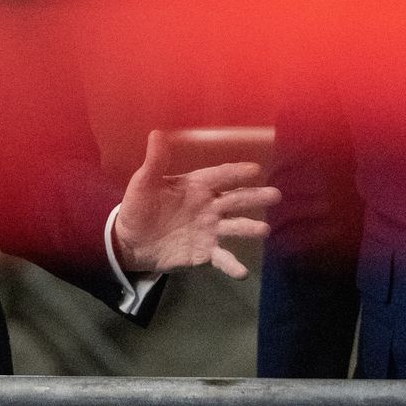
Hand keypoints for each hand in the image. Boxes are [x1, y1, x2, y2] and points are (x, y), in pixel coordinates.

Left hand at [111, 130, 280, 278]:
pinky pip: (222, 257)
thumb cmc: (139, 207)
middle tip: (275, 196)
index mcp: (197, 186)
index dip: (236, 173)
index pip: (220, 176)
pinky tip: (242, 272)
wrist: (130, 242)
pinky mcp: (204, 252)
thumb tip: (156, 133)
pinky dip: (232, 264)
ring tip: (264, 230)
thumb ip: (155, 162)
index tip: (255, 171)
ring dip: (249, 228)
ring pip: (234, 227)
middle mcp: (209, 206)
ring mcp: (209, 230)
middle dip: (255, 197)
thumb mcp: (144, 183)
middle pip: (235, 200)